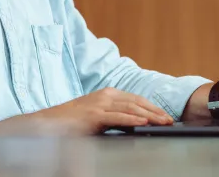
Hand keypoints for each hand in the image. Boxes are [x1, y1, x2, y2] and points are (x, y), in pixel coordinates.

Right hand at [0, 88, 172, 139]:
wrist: (47, 125)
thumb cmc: (71, 123)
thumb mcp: (96, 118)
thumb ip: (112, 117)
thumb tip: (132, 124)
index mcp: (107, 94)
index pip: (135, 99)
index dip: (152, 107)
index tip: (165, 115)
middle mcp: (105, 95)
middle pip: (137, 102)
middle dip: (155, 111)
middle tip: (170, 120)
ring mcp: (99, 104)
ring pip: (131, 108)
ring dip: (149, 115)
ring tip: (163, 122)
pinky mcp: (93, 115)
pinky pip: (117, 118)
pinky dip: (132, 120)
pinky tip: (143, 123)